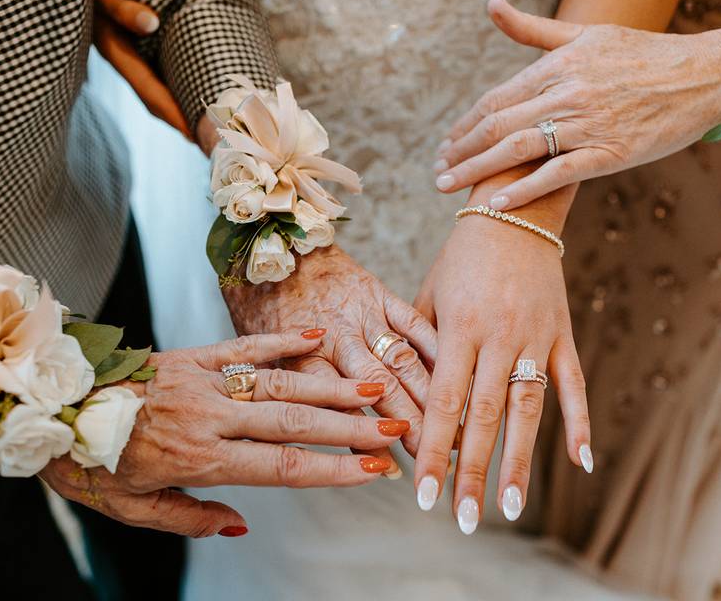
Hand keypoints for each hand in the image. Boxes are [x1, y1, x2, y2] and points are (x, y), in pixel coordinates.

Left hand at [41, 330, 408, 536]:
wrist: (46, 403)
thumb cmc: (89, 462)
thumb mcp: (133, 509)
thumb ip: (191, 517)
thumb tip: (243, 525)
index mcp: (199, 459)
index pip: (282, 466)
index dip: (332, 469)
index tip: (374, 470)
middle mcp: (210, 416)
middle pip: (294, 420)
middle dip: (349, 426)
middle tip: (394, 426)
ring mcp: (204, 380)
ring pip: (279, 381)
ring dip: (330, 384)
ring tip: (373, 386)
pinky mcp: (193, 355)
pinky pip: (246, 347)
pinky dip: (284, 341)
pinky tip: (318, 336)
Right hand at [93, 0, 192, 140]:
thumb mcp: (105, 0)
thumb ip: (123, 11)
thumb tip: (151, 23)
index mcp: (117, 55)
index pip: (150, 92)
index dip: (172, 114)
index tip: (192, 134)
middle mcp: (125, 64)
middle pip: (154, 102)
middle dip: (179, 122)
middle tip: (207, 142)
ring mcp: (131, 63)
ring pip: (156, 94)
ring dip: (179, 112)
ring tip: (205, 129)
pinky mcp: (137, 57)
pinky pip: (158, 81)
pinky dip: (175, 94)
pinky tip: (193, 101)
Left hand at [223, 246, 437, 457]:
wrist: (271, 254)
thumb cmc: (263, 313)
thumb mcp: (262, 360)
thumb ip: (287, 400)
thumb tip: (310, 453)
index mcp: (301, 359)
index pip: (336, 406)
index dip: (363, 438)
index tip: (389, 468)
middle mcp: (335, 339)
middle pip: (377, 387)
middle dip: (410, 424)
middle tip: (436, 457)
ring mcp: (360, 315)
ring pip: (400, 359)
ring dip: (430, 394)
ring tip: (455, 424)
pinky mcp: (378, 294)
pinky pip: (413, 322)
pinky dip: (436, 349)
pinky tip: (458, 372)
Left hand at [412, 172, 589, 532]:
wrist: (514, 209)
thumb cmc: (460, 256)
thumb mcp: (428, 294)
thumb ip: (417, 346)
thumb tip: (398, 400)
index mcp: (459, 328)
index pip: (443, 403)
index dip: (434, 451)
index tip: (424, 495)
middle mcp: (499, 336)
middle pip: (484, 416)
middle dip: (472, 471)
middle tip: (463, 519)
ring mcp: (535, 336)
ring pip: (528, 409)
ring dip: (520, 461)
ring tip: (512, 508)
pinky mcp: (562, 333)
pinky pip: (573, 384)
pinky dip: (580, 422)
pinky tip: (581, 463)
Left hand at [434, 0, 720, 208]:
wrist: (705, 74)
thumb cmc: (643, 53)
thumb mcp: (586, 33)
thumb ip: (534, 29)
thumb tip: (492, 6)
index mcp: (558, 65)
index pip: (497, 99)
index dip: (465, 125)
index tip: (445, 145)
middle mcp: (567, 92)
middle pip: (499, 125)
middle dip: (462, 151)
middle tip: (437, 172)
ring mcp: (588, 123)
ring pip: (520, 148)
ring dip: (479, 170)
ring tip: (450, 188)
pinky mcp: (611, 152)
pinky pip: (560, 172)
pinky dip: (527, 186)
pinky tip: (499, 200)